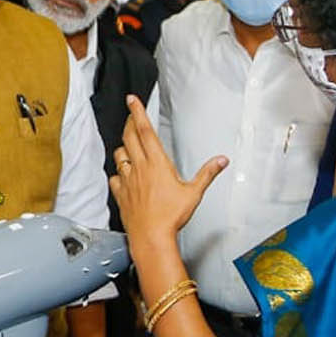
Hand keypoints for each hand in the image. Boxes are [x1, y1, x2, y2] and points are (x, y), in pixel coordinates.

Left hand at [108, 96, 226, 250]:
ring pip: (119, 155)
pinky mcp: (120, 194)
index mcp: (157, 163)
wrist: (151, 236)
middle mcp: (139, 168)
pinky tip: (122, 176)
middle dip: (129, 123)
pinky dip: (117, 173)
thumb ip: (207, 173)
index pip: (145, 130)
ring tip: (128, 146)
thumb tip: (221, 161)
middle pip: (129, 137)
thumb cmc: (171, 216)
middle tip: (130, 116)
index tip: (132, 100)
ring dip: (123, 147)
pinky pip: (114, 178)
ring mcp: (127, 181)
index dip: (138, 112)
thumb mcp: (194, 193)